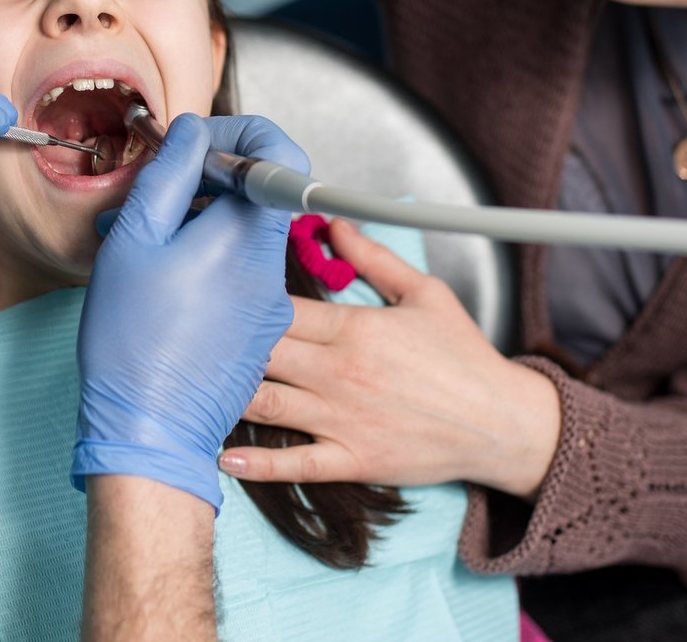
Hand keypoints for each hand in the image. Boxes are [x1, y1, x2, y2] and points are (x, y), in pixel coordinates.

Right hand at [74, 114, 308, 510]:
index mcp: (247, 237)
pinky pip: (237, 273)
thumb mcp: (134, 239)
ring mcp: (268, 303)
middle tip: (150, 193)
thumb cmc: (134, 341)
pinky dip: (203, 261)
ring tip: (139, 241)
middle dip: (202, 180)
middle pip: (254, 194)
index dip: (236, 135)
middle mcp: (272, 268)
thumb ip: (169, 174)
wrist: (149, 430)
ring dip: (196, 222)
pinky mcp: (256, 330)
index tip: (192, 147)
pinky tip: (157, 279)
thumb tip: (193, 132)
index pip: (280, 153)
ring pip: (240, 234)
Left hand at [219, 218, 561, 497]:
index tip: (210, 290)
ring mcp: (343, 419)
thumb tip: (333, 223)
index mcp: (354, 329)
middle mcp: (341, 373)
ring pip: (267, 404)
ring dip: (226, 396)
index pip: (279, 308)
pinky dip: (258, 463)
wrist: (502, 424)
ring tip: (189, 388)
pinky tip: (224, 455)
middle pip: (261, 352)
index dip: (239, 297)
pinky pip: (296, 464)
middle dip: (221, 344)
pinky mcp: (352, 460)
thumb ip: (373, 257)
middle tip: (184, 337)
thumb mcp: (425, 293)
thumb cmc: (464, 360)